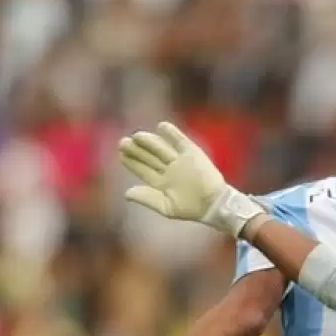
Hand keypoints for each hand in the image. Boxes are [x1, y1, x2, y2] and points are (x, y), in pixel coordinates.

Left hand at [119, 122, 262, 237]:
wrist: (214, 203)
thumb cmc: (192, 208)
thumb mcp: (166, 207)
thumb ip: (147, 199)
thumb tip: (126, 193)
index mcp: (162, 183)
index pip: (144, 169)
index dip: (132, 162)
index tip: (120, 153)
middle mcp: (170, 170)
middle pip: (150, 157)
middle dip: (137, 150)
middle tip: (123, 142)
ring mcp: (181, 161)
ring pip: (162, 148)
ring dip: (150, 141)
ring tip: (137, 136)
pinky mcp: (193, 154)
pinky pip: (181, 141)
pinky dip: (172, 134)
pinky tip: (161, 126)